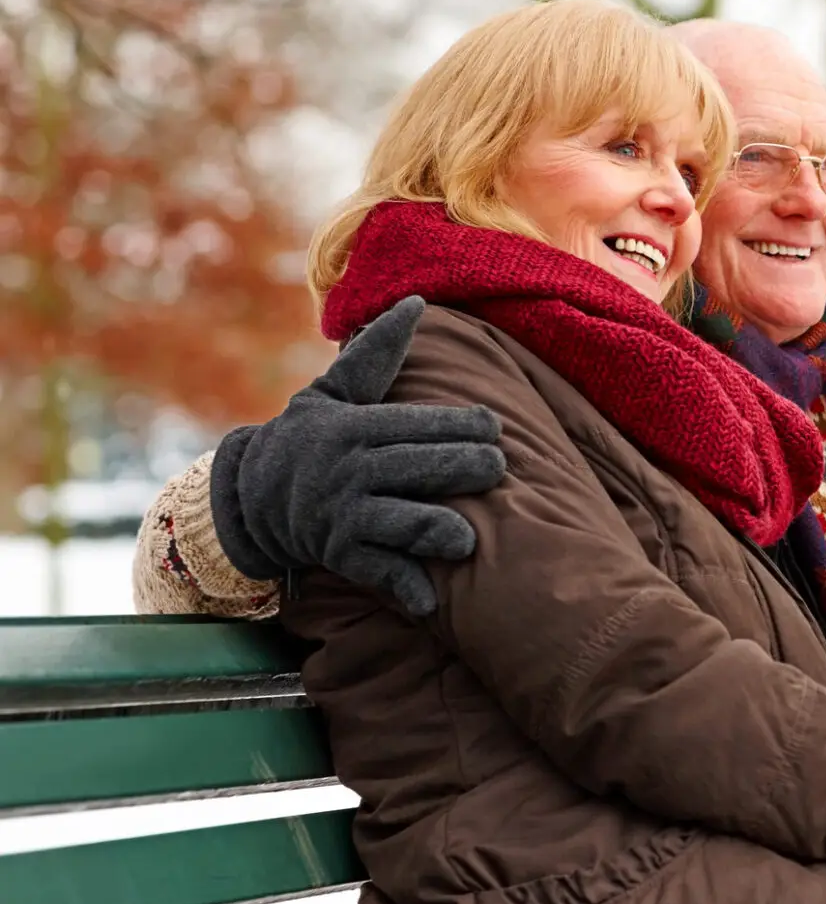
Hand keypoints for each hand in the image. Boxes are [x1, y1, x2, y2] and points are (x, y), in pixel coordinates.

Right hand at [210, 296, 505, 615]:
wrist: (248, 498)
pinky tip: (430, 601)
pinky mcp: (339, 555)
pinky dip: (404, 589)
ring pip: (403, 523)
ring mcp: (343, 516)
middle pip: (421, 468)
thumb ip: (377, 353)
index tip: (495, 426)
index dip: (462, 424)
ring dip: (440, 531)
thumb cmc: (307, 439)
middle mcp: (349, 471)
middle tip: (499, 469)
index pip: (417, 424)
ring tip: (467, 537)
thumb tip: (417, 301)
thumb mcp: (333, 393)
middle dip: (466, 468)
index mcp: (354, 428)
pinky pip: (377, 573)